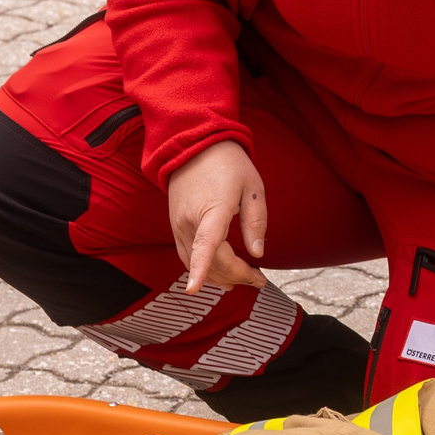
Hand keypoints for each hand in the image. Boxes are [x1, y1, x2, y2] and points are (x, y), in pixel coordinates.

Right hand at [166, 139, 266, 291]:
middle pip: (210, 262)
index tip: (193, 289)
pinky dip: (203, 269)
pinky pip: (187, 256)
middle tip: (259, 280)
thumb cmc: (228, 164)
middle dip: (236, 276)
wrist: (193, 145)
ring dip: (220, 277)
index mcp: (212, 209)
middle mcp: (190, 221)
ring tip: (245, 280)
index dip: (199, 268)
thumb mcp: (253, 188)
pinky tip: (221, 275)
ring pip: (196, 263)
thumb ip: (256, 222)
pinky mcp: (175, 227)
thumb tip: (258, 254)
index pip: (205, 244)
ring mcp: (179, 226)